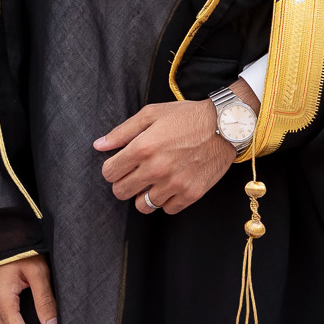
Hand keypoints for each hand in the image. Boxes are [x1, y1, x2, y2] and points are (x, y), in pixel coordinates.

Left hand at [95, 98, 236, 214]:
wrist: (224, 126)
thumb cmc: (186, 116)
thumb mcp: (151, 114)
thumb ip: (122, 131)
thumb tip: (99, 145)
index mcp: (143, 148)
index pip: (109, 173)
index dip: (111, 168)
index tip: (120, 165)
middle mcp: (156, 169)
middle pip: (121, 192)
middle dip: (123, 183)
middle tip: (134, 174)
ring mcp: (174, 184)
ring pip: (143, 205)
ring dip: (144, 194)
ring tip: (153, 181)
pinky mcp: (191, 194)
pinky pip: (166, 209)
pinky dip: (165, 200)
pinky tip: (170, 184)